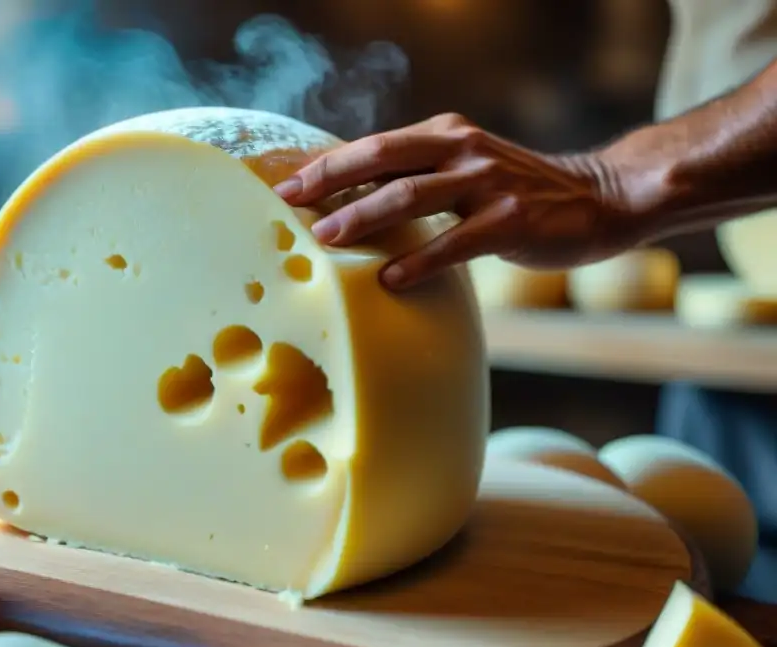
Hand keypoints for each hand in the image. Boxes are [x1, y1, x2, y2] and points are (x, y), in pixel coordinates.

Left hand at [273, 113, 642, 290]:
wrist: (595, 198)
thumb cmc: (512, 192)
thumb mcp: (461, 171)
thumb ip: (414, 178)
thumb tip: (347, 205)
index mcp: (444, 134)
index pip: (373, 146)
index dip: (326, 165)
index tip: (283, 186)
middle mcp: (462, 149)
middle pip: (382, 159)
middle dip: (330, 181)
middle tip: (288, 206)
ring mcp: (488, 182)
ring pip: (411, 196)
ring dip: (362, 218)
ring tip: (324, 240)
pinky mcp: (511, 220)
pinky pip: (454, 241)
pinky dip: (418, 260)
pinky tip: (389, 279)